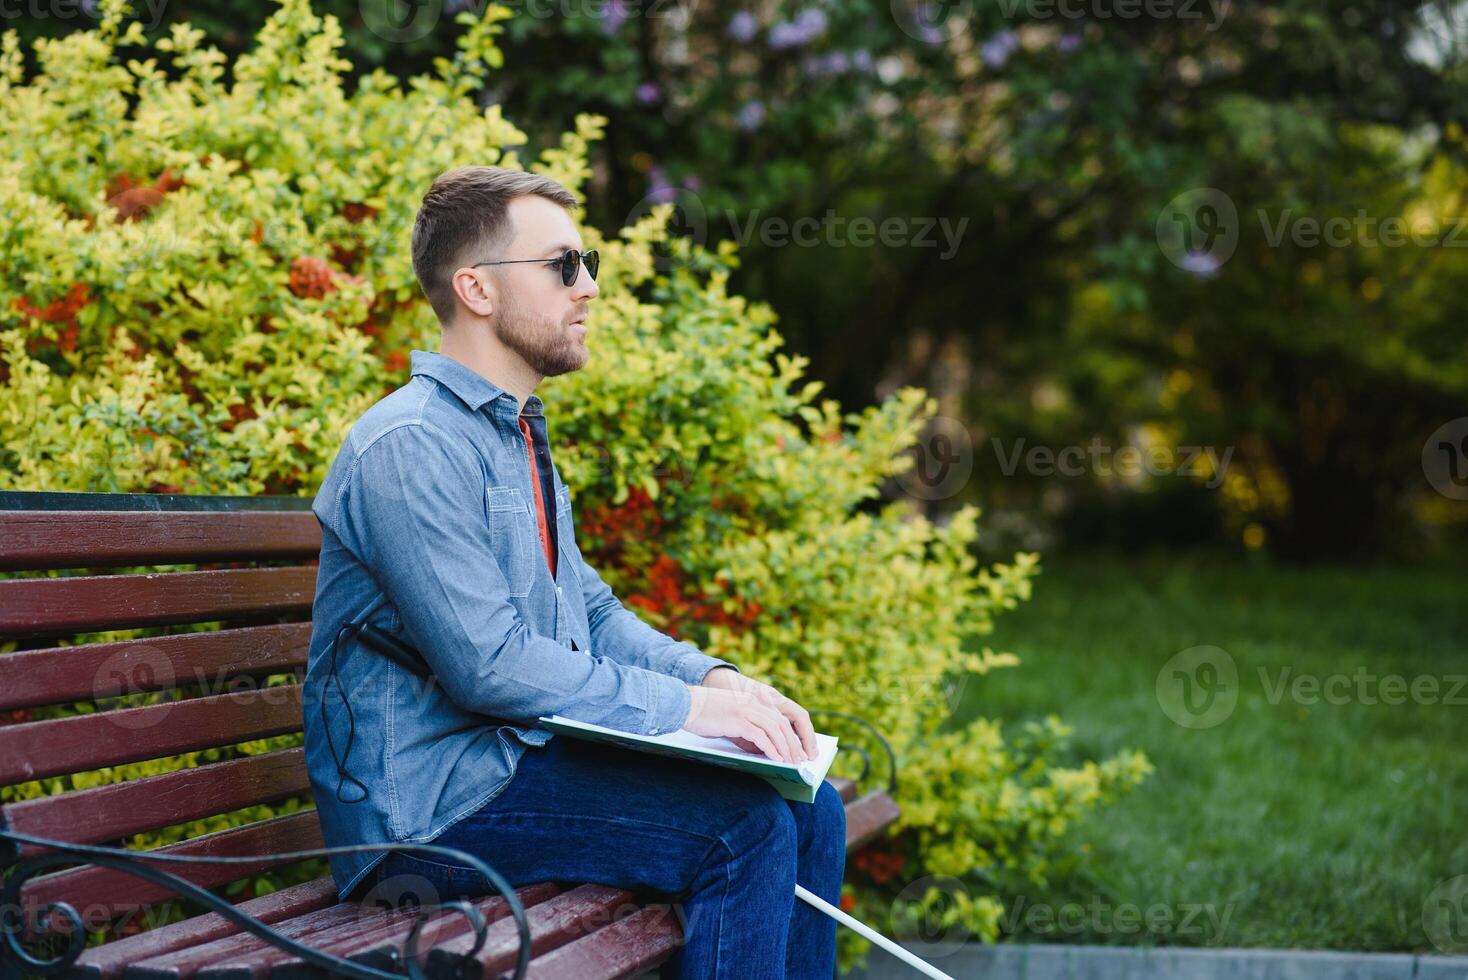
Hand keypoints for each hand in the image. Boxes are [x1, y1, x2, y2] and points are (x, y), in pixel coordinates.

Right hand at [681, 667, 816, 762]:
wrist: (683, 704)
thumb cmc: (703, 715)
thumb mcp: (729, 717)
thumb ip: (746, 726)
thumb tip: (761, 746)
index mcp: (752, 701)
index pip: (779, 717)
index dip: (791, 734)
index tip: (798, 749)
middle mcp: (752, 703)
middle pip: (782, 724)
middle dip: (793, 743)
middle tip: (800, 760)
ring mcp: (745, 710)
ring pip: (775, 730)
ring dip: (786, 748)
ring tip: (792, 763)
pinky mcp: (737, 720)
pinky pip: (760, 736)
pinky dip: (771, 748)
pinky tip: (777, 759)